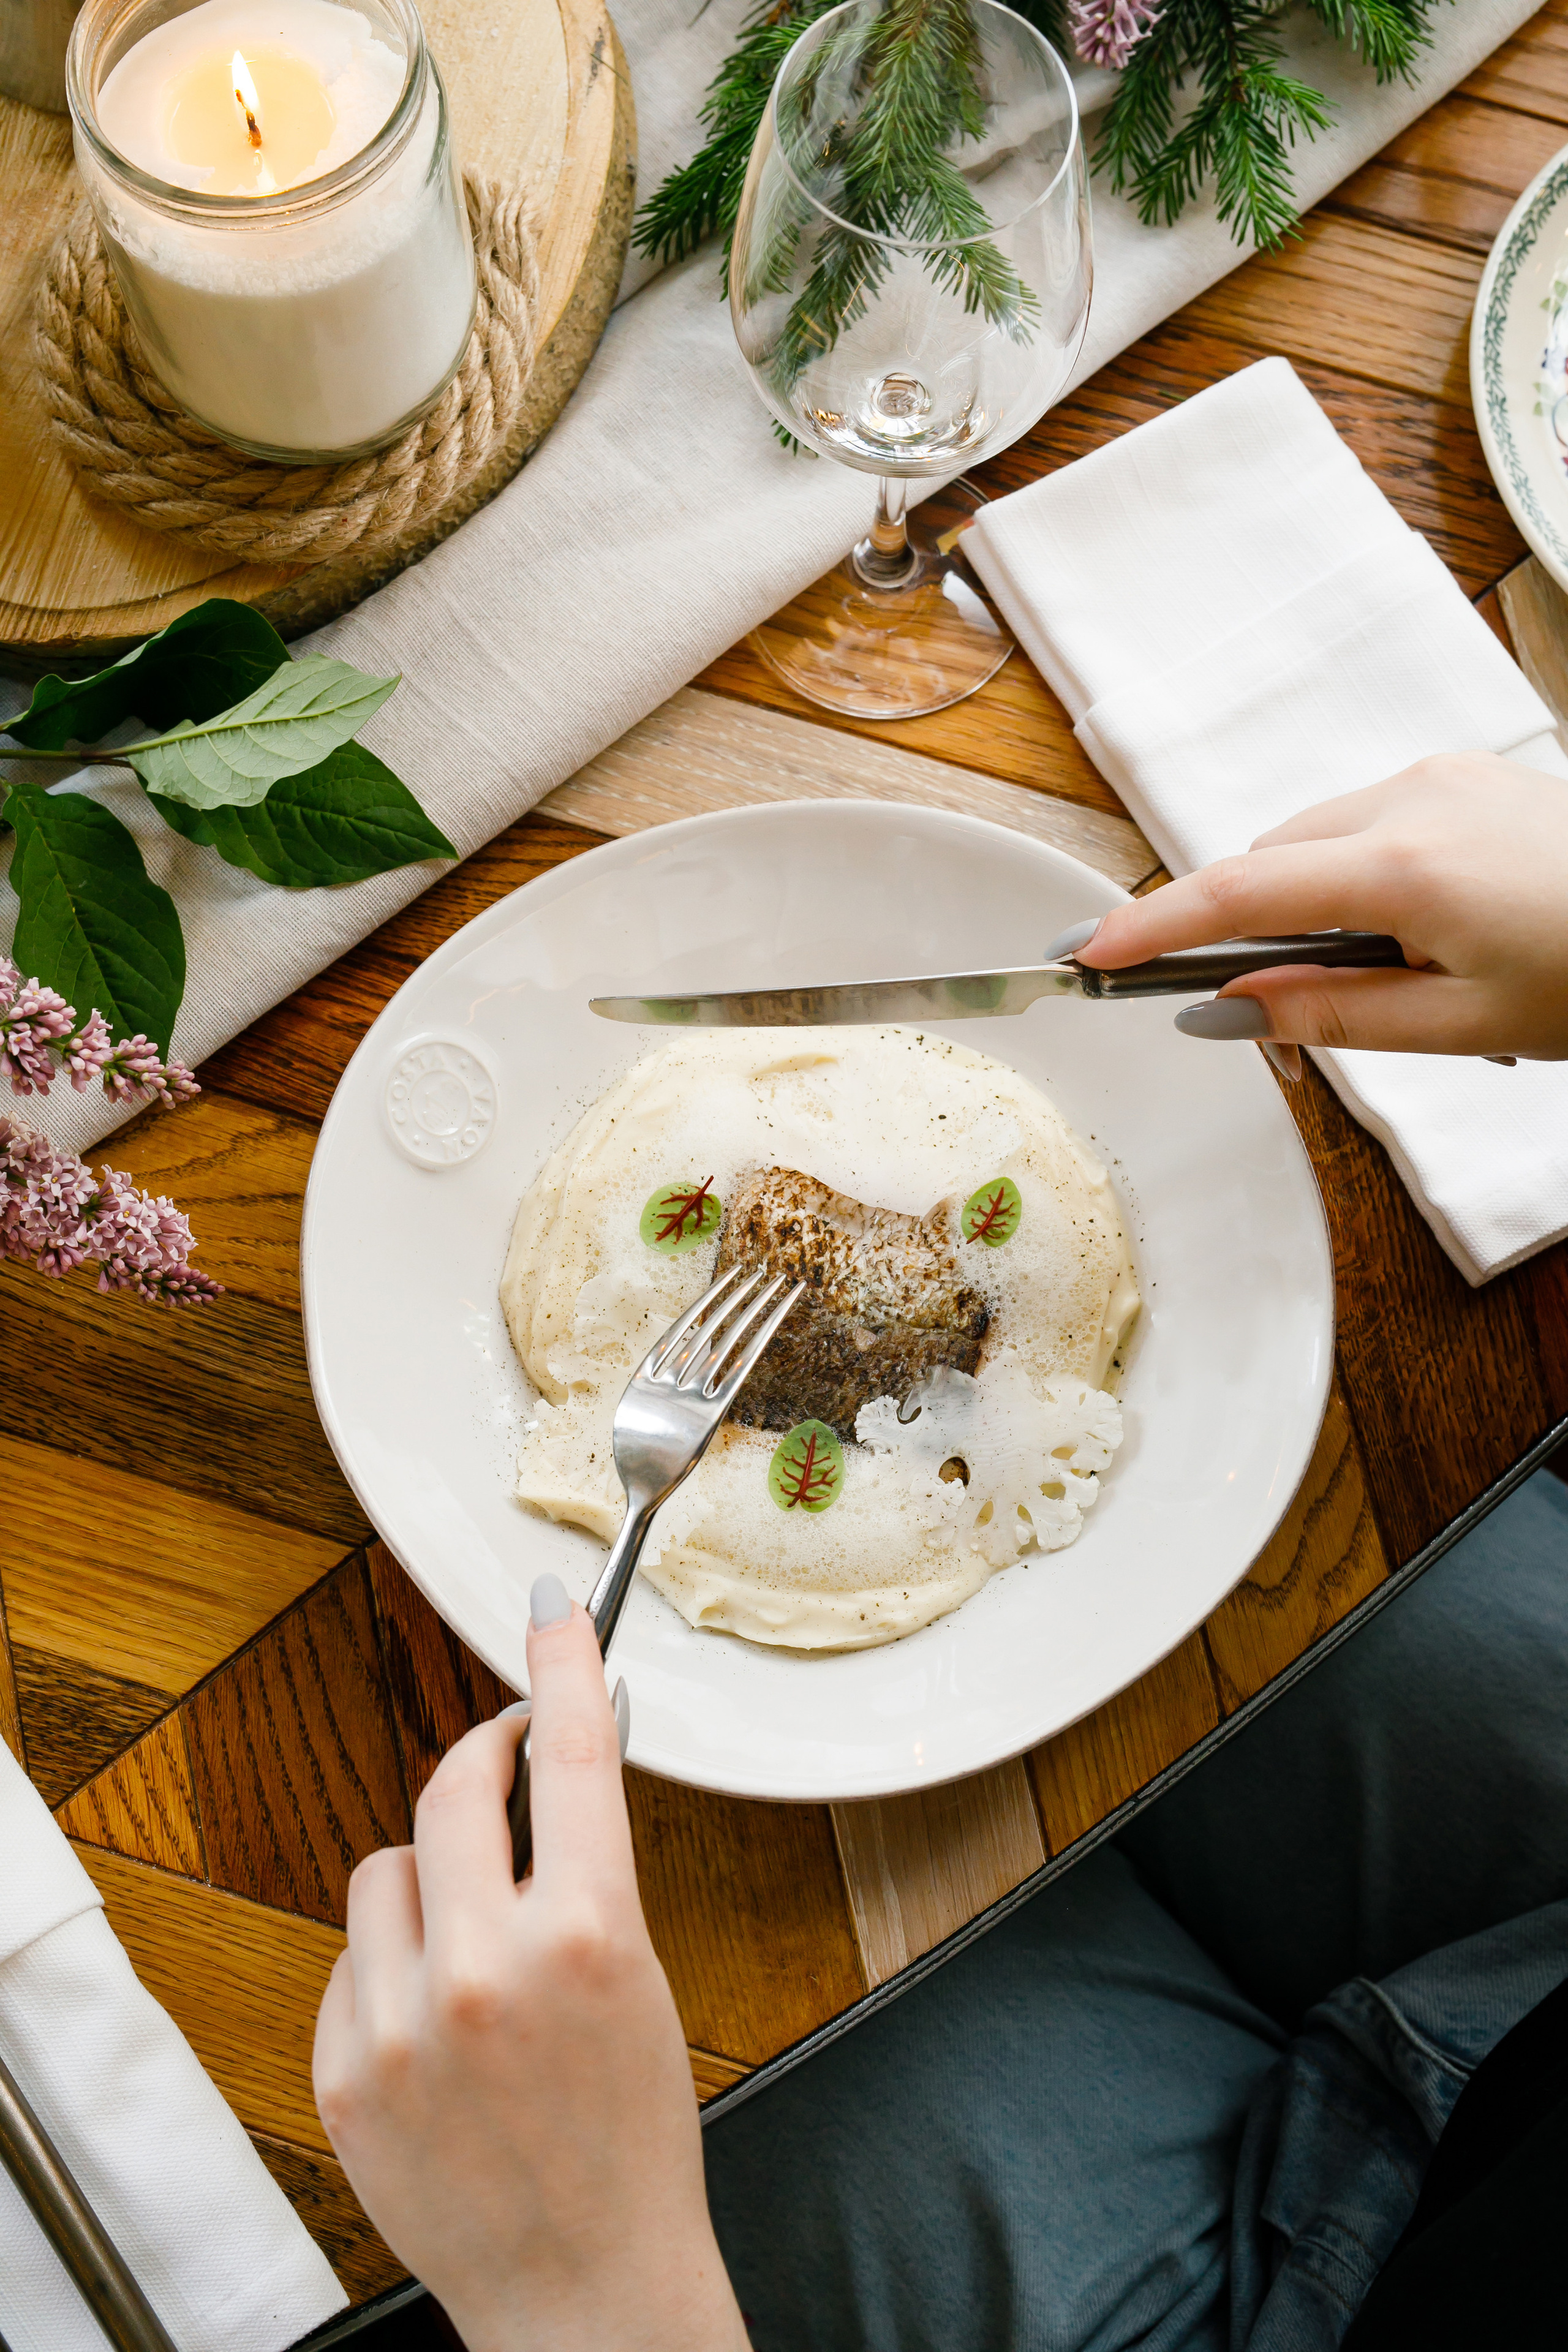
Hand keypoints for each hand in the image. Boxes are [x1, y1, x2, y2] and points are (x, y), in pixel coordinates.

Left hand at [313, 1578, 747, 2351]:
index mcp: (585, 1937)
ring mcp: (402, 2023)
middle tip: (505, 1759)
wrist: (585, 2291)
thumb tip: (553, 1767)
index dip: (559, 1664)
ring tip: (474, 1939)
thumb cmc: (632, 2141)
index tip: (548, 1608)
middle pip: (451, 1785)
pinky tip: (439, 2020)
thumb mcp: (641, 1979)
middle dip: (482, 1759)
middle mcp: (484, 1968)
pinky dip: (393, 1963)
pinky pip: (354, 1957)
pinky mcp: (345, 2071)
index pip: (569, 1755)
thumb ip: (587, 1872)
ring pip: (389, 1867)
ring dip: (431, 1876)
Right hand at [1067, 754, 1567, 1060]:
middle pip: (1269, 861)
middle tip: (1269, 1019)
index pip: (1238, 893)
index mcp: (1406, 864)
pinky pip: (1365, 824)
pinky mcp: (1464, 776)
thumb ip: (1333, 1014)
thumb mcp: (1463, 1023)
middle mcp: (1412, 796)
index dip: (1152, 926)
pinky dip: (1354, 881)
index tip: (1087, 953)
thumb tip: (1229, 1010)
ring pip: (1314, 842)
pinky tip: (1411, 936)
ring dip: (1306, 909)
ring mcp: (1440, 776)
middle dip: (1246, 934)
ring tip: (1380, 982)